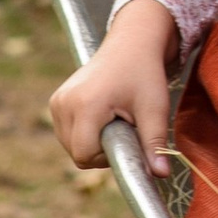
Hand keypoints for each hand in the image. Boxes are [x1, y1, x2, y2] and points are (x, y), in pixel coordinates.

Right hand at [51, 0, 177, 174]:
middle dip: (101, 149)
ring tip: (113, 117)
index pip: (85, 155)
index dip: (107, 156)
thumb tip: (161, 175)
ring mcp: (57, 102)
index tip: (127, 136)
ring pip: (71, 144)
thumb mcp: (154, 109)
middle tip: (123, 125)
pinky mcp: (56, 101)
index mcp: (85, 105)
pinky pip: (67, 133)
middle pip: (77, 153)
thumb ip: (154, 143)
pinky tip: (101, 114)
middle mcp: (63, 103)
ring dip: (93, 141)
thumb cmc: (145, 74)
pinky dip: (84, 132)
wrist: (132, 43)